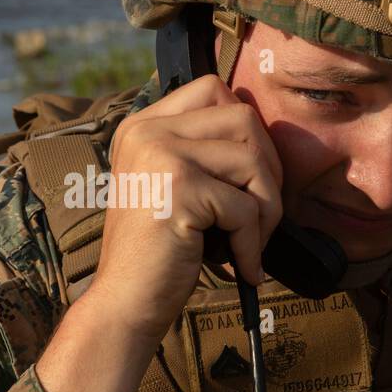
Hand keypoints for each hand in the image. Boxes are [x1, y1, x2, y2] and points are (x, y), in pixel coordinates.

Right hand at [80, 73, 283, 344]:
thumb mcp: (174, 186)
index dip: (246, 130)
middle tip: (257, 216)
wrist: (124, 303)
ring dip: (265, 208)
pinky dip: (253, 244)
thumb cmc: (158, 253)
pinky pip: (247, 207)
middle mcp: (147, 131)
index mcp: (142, 125)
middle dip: (266, 170)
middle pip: (243, 117)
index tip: (245, 178)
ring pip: (253, 158)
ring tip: (248, 243)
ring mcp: (160, 155)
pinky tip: (240, 267)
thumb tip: (266, 131)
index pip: (212, 88)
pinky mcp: (179, 188)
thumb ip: (203, 151)